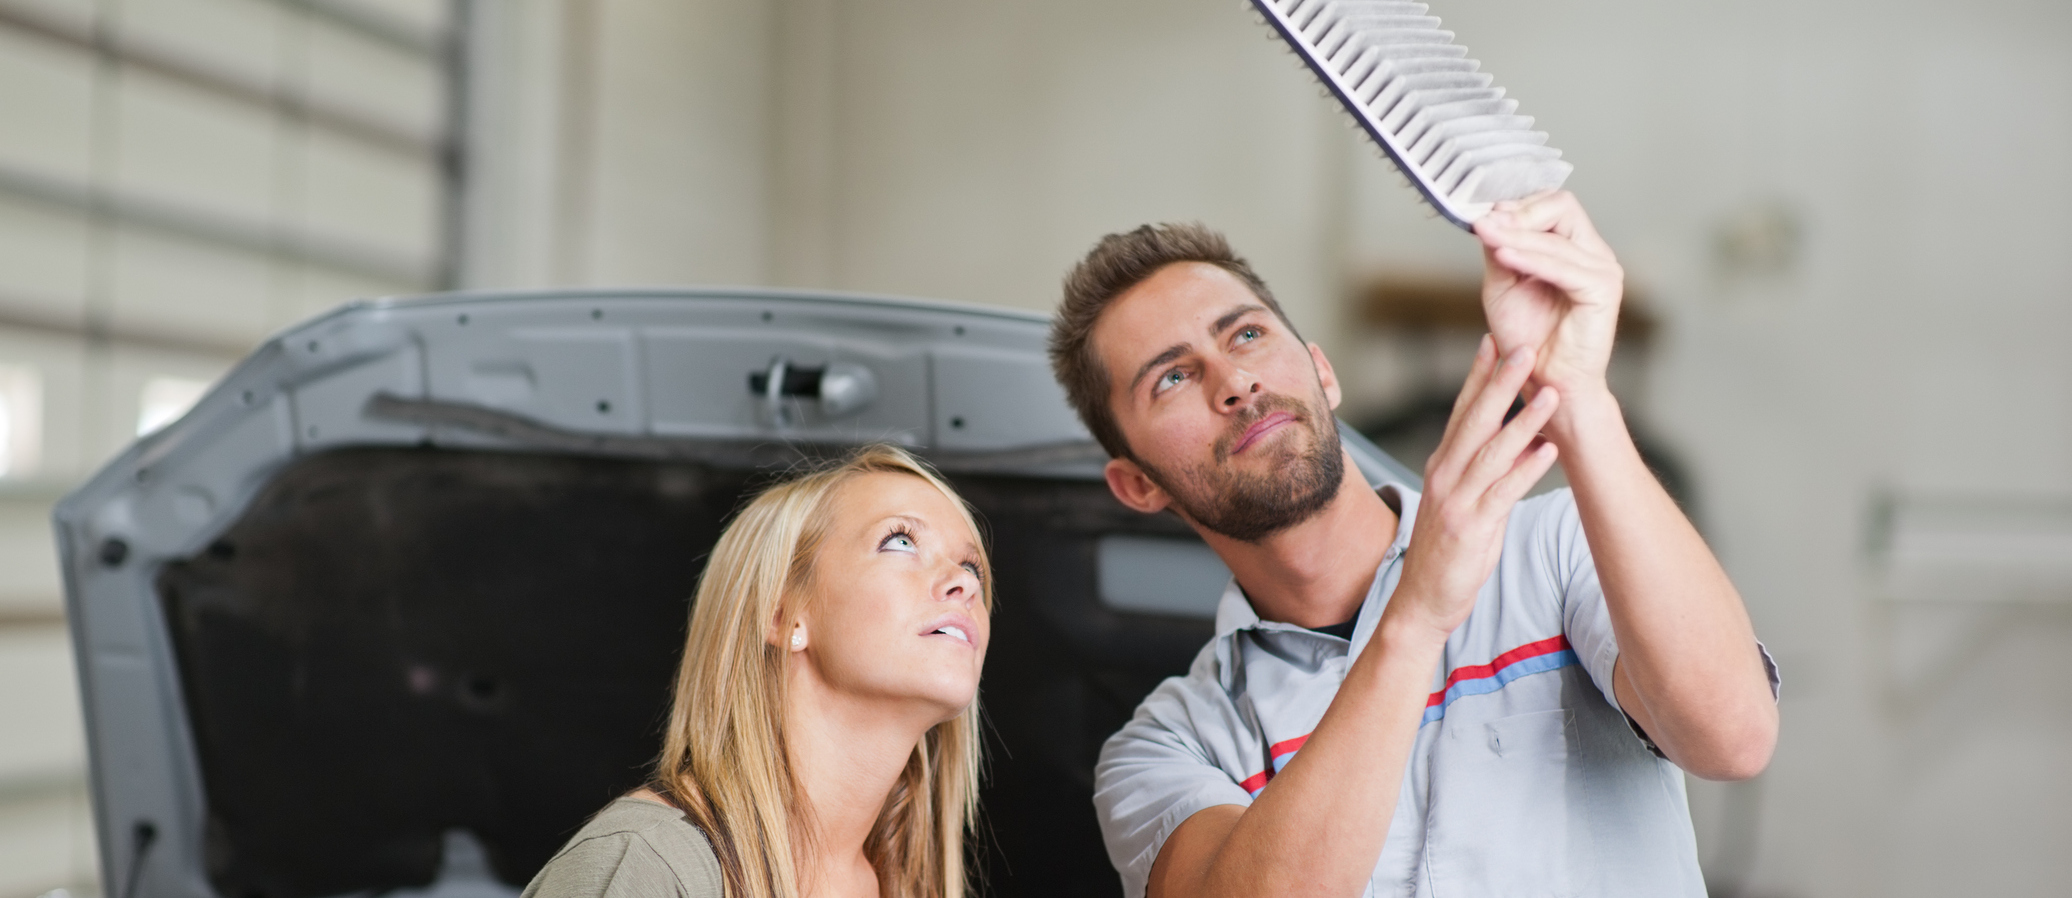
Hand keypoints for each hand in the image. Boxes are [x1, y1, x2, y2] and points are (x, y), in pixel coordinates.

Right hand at [1389, 336, 1561, 639]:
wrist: (1422, 601)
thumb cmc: (1446, 552)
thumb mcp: (1462, 502)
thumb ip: (1486, 470)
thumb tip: (1522, 440)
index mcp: (1442, 466)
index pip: (1460, 411)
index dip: (1478, 375)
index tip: (1494, 341)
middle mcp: (1445, 476)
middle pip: (1475, 421)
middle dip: (1500, 382)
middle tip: (1523, 348)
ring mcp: (1456, 501)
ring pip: (1492, 452)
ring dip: (1524, 421)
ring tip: (1550, 394)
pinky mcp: (1471, 528)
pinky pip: (1502, 493)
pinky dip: (1525, 470)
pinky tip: (1547, 451)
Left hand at [1473, 191, 1623, 397]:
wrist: (1545, 382)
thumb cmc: (1527, 339)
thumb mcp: (1503, 285)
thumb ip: (1500, 250)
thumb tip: (1491, 217)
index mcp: (1574, 248)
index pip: (1552, 204)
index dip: (1517, 205)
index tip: (1483, 214)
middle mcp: (1593, 253)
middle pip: (1563, 206)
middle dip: (1519, 213)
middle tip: (1485, 222)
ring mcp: (1603, 269)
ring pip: (1557, 236)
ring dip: (1516, 234)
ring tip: (1485, 234)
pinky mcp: (1603, 290)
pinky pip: (1563, 266)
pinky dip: (1530, 258)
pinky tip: (1503, 255)